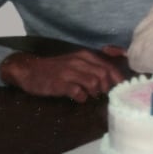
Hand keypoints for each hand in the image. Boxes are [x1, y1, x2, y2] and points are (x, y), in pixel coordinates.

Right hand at [0, 50, 124, 101]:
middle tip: (104, 95)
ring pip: (94, 82)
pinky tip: (78, 98)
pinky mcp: (60, 83)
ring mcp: (69, 72)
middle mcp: (79, 61)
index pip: (108, 66)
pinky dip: (82, 97)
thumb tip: (110, 79)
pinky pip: (78, 92)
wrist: (30, 70)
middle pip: (103, 74)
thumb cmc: (55, 68)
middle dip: (107, 87)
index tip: (122, 88)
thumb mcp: (75, 62)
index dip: (118, 78)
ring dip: (95, 92)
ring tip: (90, 95)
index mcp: (85, 56)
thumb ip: (92, 67)